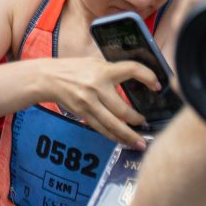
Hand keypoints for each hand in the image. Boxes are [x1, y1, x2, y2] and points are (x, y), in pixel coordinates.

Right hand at [40, 56, 158, 148]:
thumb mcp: (94, 62)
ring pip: (114, 125)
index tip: (157, 86)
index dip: (148, 77)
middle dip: (137, 119)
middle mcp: (97, 87)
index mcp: (103, 70)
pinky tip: (122, 141)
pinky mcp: (83, 114)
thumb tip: (134, 77)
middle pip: (124, 109)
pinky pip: (101, 129)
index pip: (132, 70)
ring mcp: (89, 103)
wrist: (49, 78)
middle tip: (145, 122)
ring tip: (140, 143)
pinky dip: (114, 136)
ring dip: (129, 136)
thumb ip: (112, 70)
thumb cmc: (74, 69)